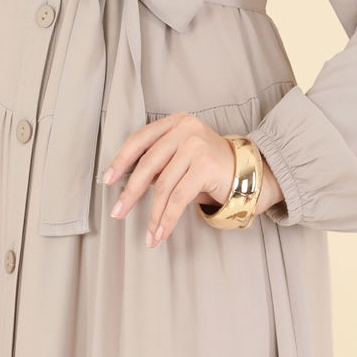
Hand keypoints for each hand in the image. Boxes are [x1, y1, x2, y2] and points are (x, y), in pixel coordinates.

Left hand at [102, 111, 285, 247]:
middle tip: (117, 212)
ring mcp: (195, 145)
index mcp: (175, 122)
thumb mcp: (181, 156)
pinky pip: (178, 197)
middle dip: (130, 191)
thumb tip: (128, 184)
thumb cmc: (209, 166)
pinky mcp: (205, 166)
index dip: (121, 160)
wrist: (248, 172)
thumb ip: (159, 162)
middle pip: (148, 163)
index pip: (140, 139)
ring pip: (163, 185)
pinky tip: (161, 232)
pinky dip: (167, 218)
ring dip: (152, 214)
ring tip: (148, 234)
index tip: (107, 180)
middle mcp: (184, 129)